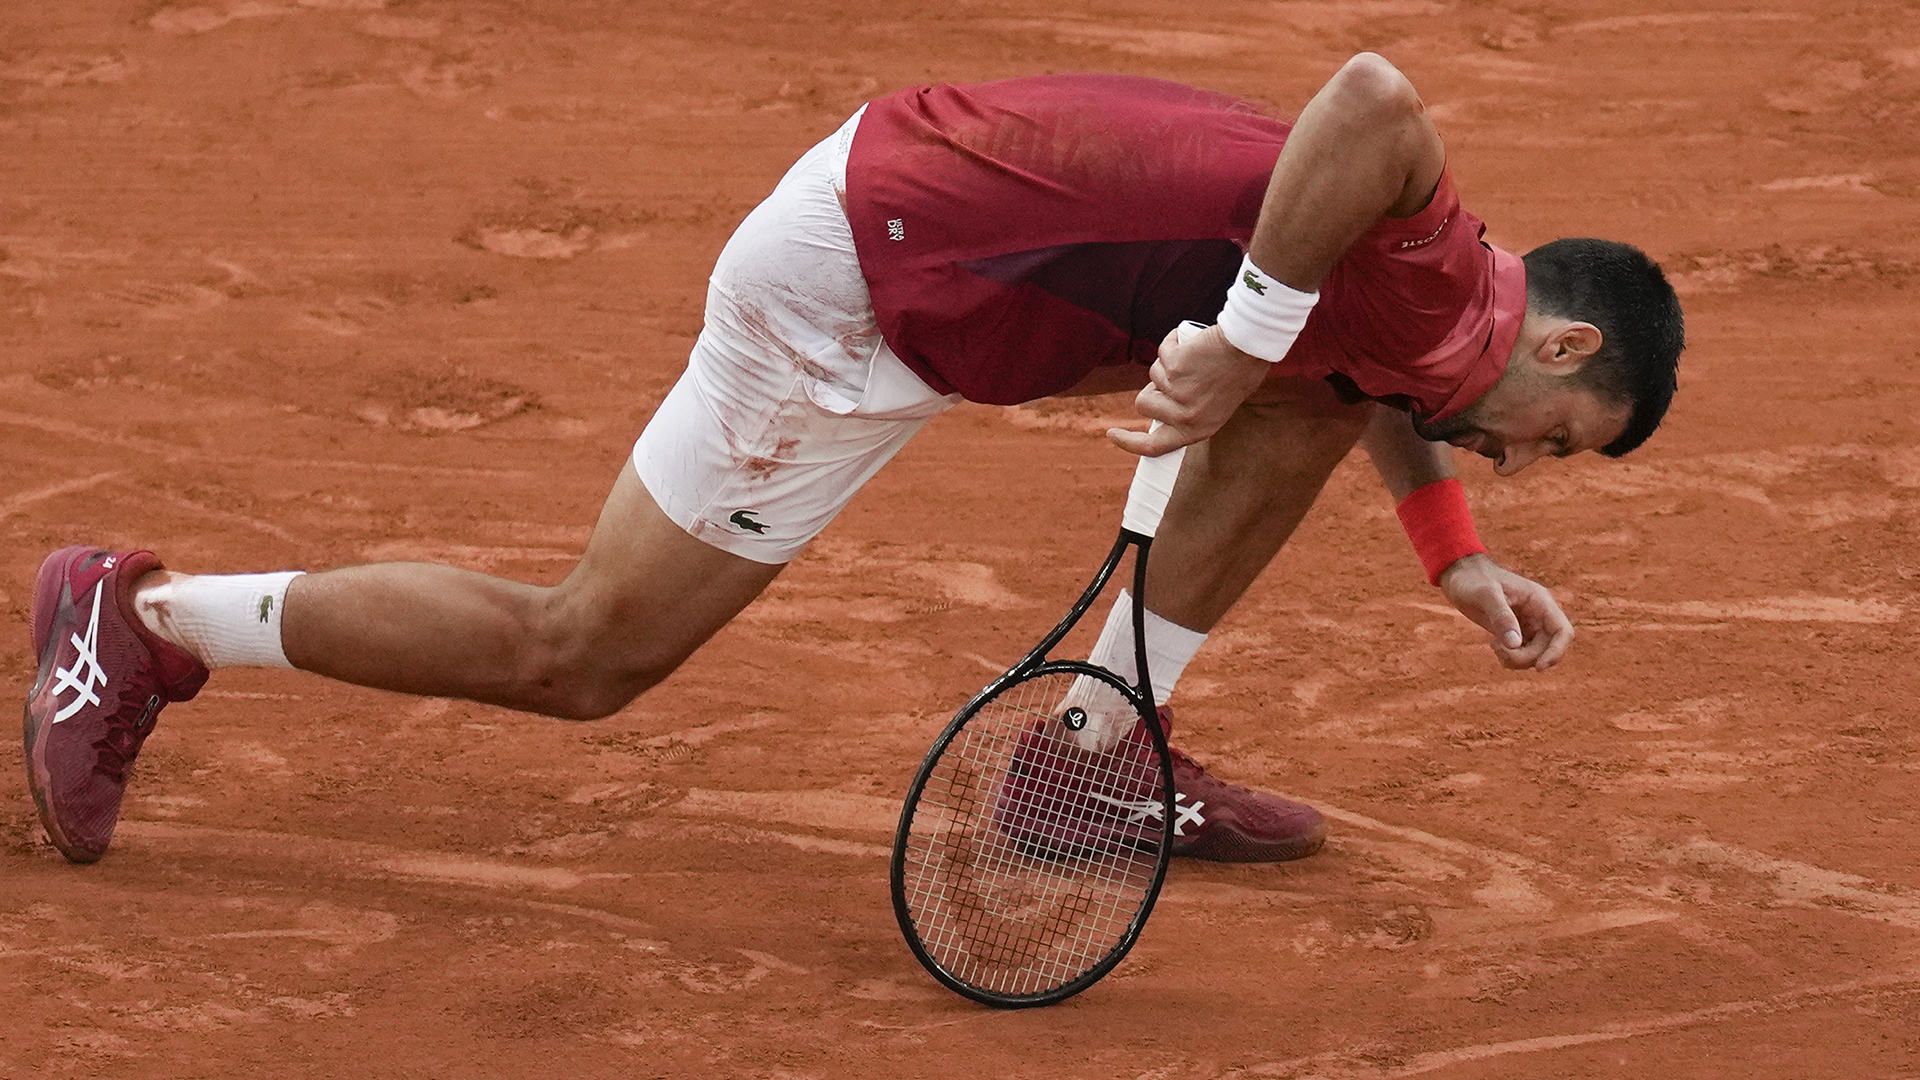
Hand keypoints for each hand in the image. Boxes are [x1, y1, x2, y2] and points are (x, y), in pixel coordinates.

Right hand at [1107, 324, 1269, 456]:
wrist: (1251, 345)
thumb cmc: (1241, 370)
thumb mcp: (1217, 404)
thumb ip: (1189, 412)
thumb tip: (1161, 411)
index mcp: (1198, 430)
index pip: (1154, 446)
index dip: (1130, 443)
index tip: (1113, 434)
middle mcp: (1186, 417)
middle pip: (1143, 403)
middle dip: (1153, 387)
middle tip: (1179, 374)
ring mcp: (1178, 393)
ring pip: (1153, 375)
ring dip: (1168, 362)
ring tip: (1197, 357)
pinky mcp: (1174, 369)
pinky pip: (1162, 353)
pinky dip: (1173, 342)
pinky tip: (1193, 341)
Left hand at [1438, 553, 1573, 670]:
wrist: (1459, 574)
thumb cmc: (1473, 578)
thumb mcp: (1486, 594)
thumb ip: (1502, 617)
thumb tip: (1515, 644)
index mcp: (1540, 601)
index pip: (1563, 631)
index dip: (1556, 652)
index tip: (1538, 667)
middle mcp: (1538, 614)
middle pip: (1548, 648)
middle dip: (1526, 657)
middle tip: (1498, 650)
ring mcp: (1527, 624)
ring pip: (1536, 654)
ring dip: (1518, 660)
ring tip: (1494, 646)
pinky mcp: (1514, 632)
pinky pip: (1522, 653)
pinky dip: (1511, 658)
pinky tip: (1494, 646)